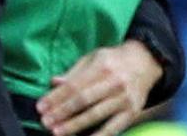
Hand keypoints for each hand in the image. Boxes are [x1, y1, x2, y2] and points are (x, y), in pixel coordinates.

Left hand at [37, 40, 162, 135]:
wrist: (146, 62)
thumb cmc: (113, 60)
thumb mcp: (93, 58)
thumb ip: (74, 72)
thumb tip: (54, 82)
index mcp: (101, 67)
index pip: (74, 85)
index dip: (55, 97)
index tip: (40, 107)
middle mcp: (113, 82)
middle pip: (83, 100)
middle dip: (62, 112)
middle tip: (45, 122)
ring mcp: (124, 98)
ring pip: (96, 114)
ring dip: (75, 125)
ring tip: (58, 132)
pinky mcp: (133, 111)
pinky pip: (115, 127)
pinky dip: (101, 135)